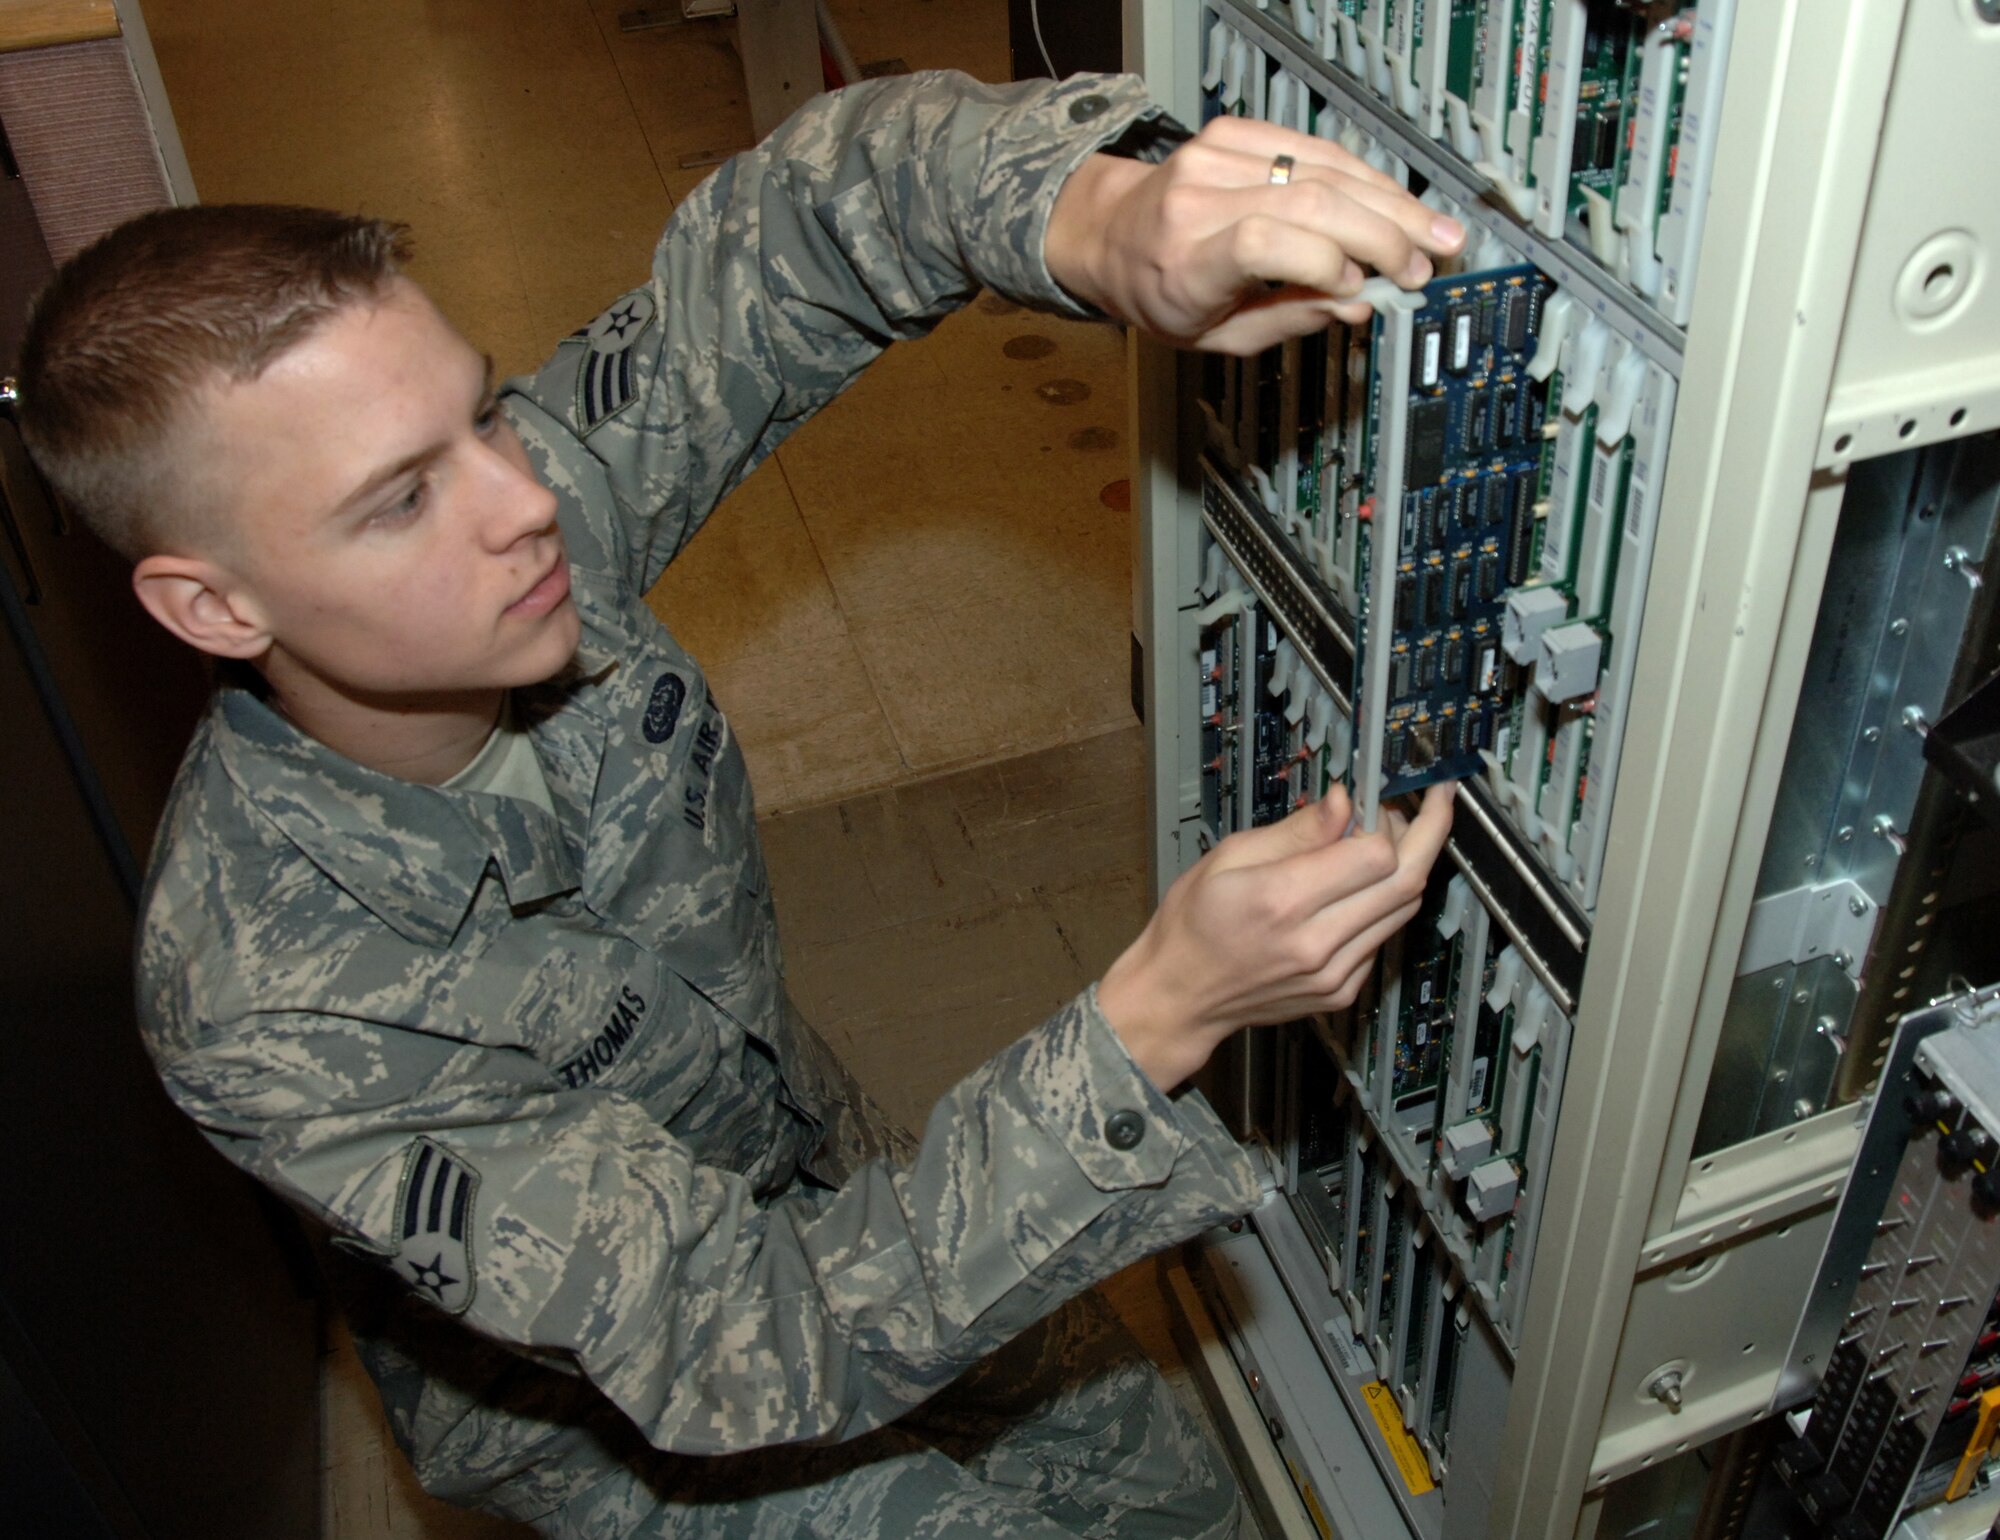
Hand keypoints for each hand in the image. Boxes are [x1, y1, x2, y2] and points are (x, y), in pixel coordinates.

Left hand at [1045, 114, 1464, 353]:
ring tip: (1432, 234)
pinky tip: (1396, 202)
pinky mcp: (1234, 133)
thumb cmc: (1158, 292)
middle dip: (1380, 234)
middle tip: (1423, 266)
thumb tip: (1358, 305)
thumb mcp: (1212, 334)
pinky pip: (1314, 147)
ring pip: (1323, 167)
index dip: (1321, 260)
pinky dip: (1363, 176)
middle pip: (1309, 200)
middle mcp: (1196, 200)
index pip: (1260, 242)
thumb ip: (1286, 321)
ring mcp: (1214, 158)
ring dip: (1389, 202)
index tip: (1358, 288)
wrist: (1111, 235)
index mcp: (1183, 262)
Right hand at [1097, 780, 1454, 1090]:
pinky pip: (1383, 936)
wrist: (1180, 997)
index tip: (1378, 798)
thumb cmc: (1192, 926)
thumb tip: (1343, 802)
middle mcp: (1316, 943)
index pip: (1376, 855)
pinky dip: (1382, 903)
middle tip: (1427, 803)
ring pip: (1403, 910)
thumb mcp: (1229, 857)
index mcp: (1283, 901)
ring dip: (1407, 867)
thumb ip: (1296, 831)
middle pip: (1406, 882)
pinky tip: (1358, 886)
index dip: (1386, 820)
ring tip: (1385, 839)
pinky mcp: (1341, 990)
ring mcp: (1334, 973)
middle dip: (1427, 833)